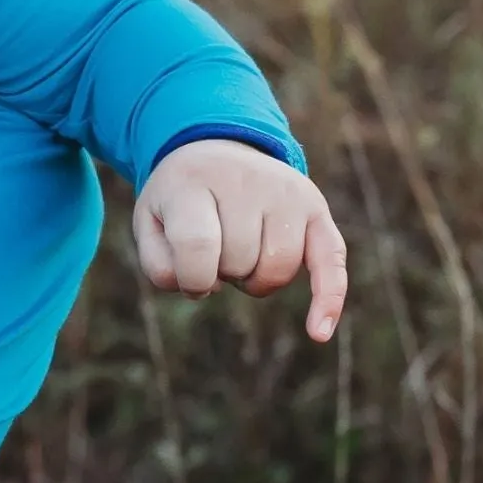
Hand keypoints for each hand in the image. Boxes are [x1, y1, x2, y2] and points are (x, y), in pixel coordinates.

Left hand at [134, 140, 348, 339]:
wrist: (214, 149)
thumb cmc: (180, 200)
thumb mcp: (151, 222)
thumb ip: (160, 264)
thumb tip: (203, 289)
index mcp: (193, 182)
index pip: (197, 245)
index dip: (192, 278)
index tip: (189, 279)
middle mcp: (244, 180)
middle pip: (239, 261)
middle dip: (223, 271)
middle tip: (214, 244)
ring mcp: (285, 191)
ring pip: (277, 270)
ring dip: (254, 280)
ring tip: (239, 251)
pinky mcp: (316, 207)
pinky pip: (332, 260)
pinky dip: (328, 299)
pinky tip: (318, 332)